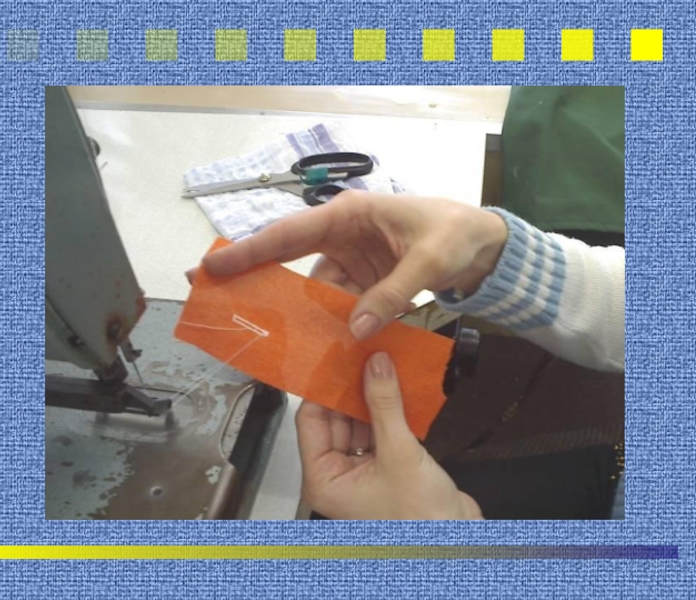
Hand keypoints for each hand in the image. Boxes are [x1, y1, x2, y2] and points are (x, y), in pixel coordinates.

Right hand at [201, 190, 507, 339]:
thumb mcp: (429, 260)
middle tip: (212, 293)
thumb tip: (356, 330)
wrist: (483, 244)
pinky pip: (336, 302)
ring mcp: (350, 258)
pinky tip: (317, 343)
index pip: (288, 233)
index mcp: (348, 214)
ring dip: (295, 311)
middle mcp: (340, 234)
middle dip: (251, 275)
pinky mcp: (362, 278)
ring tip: (264, 333)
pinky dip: (328, 322)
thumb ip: (393, 293)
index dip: (248, 251)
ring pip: (310, 287)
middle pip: (286, 257)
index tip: (213, 266)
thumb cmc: (456, 233)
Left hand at [297, 352, 481, 519]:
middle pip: (334, 418)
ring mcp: (361, 471)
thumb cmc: (421, 520)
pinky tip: (396, 388)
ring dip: (371, 398)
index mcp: (322, 480)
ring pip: (358, 422)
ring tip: (381, 366)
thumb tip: (375, 367)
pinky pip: (378, 431)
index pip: (310, 420)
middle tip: (363, 357)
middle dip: (350, 389)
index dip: (324, 388)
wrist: (458, 543)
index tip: (336, 359)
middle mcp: (336, 475)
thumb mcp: (399, 453)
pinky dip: (387, 412)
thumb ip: (385, 405)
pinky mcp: (384, 467)